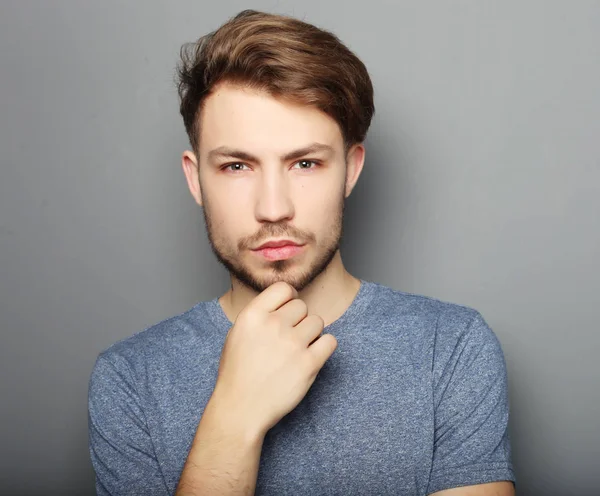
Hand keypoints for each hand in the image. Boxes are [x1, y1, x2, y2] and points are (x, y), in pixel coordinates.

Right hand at [210, 281, 337, 437]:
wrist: (241, 409)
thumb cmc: (238, 372)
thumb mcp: (238, 333)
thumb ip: (261, 313)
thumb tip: (285, 300)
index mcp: (253, 315)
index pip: (283, 288)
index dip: (288, 299)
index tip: (287, 312)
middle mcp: (273, 325)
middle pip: (302, 306)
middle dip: (298, 320)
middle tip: (288, 340)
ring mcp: (292, 344)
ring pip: (318, 322)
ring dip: (311, 334)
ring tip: (297, 351)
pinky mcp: (309, 363)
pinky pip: (330, 341)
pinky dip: (324, 348)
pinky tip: (312, 357)